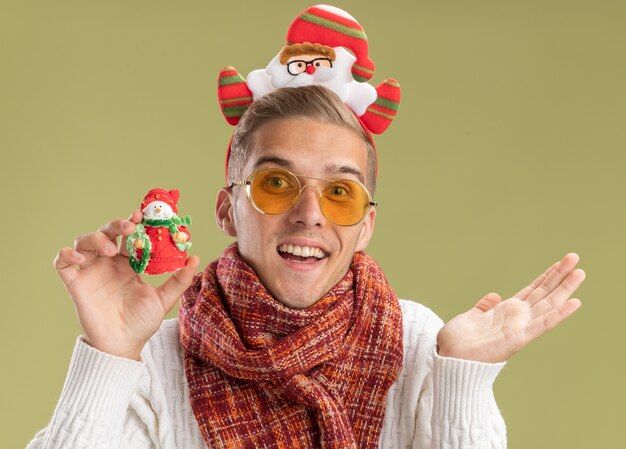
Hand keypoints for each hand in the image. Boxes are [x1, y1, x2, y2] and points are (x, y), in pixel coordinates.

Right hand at [53, 210, 199, 359]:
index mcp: (129, 263)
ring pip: (84, 241)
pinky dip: (66, 254)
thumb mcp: (164, 300)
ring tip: (110, 250)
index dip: (133, 222)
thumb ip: (179, 280)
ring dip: (95, 238)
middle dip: (116, 224)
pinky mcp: (75, 284)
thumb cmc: (142, 322)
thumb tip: (195, 258)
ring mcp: (91, 272)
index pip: (129, 235)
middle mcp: (108, 263)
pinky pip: (62, 263)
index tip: (142, 214)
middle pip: (107, 232)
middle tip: (129, 226)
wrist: (123, 345)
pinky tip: (79, 258)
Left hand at [436, 253, 584, 362]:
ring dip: (565, 289)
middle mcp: (517, 319)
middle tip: (575, 257)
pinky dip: (559, 314)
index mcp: (506, 312)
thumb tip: (494, 296)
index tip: (561, 262)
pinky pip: (542, 324)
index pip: (532, 290)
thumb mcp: (470, 318)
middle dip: (560, 275)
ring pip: (548, 304)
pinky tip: (574, 303)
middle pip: (544, 293)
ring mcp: (520, 328)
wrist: (450, 361)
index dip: (546, 276)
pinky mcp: (519, 338)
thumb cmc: (457, 344)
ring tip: (580, 272)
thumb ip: (483, 307)